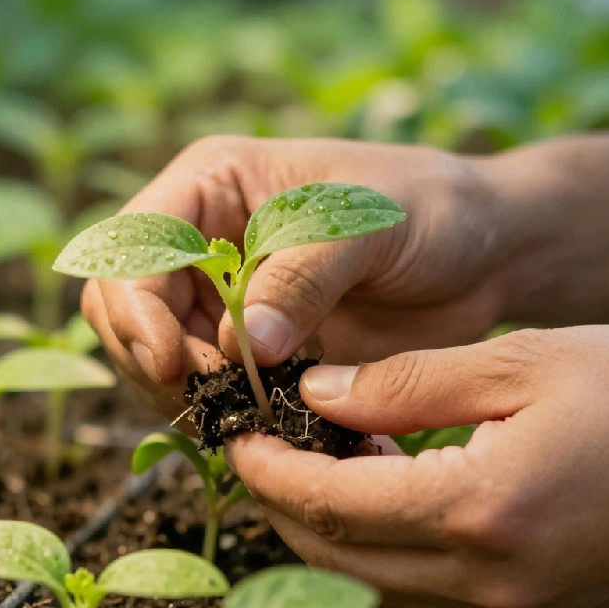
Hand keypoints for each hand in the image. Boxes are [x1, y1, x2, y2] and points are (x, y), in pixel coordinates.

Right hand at [82, 135, 566, 413]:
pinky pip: (204, 384)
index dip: (137, 307)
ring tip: (241, 416)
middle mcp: (204, 237)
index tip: (176, 363)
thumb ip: (302, 277)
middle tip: (215, 399)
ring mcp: (223, 295)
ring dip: (178, 391)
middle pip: (122, 304)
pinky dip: (217, 410)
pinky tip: (260, 424)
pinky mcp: (253, 346)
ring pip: (151, 352)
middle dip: (151, 357)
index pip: (133, 245)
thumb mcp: (368, 227)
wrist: (485, 254)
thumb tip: (241, 345)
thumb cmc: (431, 210)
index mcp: (215, 182)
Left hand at [227, 326, 608, 607]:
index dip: (270, 472)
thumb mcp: (527, 361)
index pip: (331, 506)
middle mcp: (491, 580)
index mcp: (481, 509)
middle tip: (263, 450)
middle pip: (341, 560)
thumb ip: (411, 382)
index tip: (235, 438)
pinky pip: (431, 591)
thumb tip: (320, 395)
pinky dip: (391, 547)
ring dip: (335, 530)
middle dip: (286, 508)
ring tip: (325, 461)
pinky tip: (395, 489)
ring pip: (381, 583)